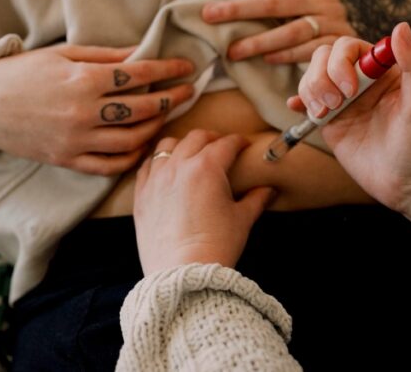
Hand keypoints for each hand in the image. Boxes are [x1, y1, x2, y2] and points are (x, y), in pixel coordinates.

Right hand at [0, 44, 195, 175]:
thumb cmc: (23, 72)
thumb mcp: (64, 54)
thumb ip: (106, 56)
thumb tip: (142, 53)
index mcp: (83, 80)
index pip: (139, 75)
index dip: (168, 69)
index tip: (188, 66)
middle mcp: (83, 113)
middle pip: (142, 108)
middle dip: (171, 98)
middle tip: (189, 91)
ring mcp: (75, 140)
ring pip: (131, 140)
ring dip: (156, 127)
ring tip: (166, 115)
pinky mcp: (67, 160)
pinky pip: (109, 165)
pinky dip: (131, 157)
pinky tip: (143, 144)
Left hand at [133, 130, 275, 274]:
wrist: (182, 274)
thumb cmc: (216, 247)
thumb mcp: (242, 220)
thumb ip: (256, 200)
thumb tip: (269, 190)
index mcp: (207, 168)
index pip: (226, 144)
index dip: (238, 142)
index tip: (244, 145)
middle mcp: (178, 166)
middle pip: (196, 138)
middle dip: (212, 138)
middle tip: (221, 146)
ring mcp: (156, 179)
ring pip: (167, 146)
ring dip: (182, 145)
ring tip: (190, 154)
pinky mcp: (141, 195)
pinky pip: (146, 167)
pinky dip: (158, 163)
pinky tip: (165, 170)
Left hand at [200, 0, 356, 63]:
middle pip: (269, 3)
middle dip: (236, 9)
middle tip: (207, 15)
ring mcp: (327, 20)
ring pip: (287, 32)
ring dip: (258, 42)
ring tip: (232, 52)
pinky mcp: (339, 40)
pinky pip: (310, 50)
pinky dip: (288, 56)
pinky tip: (268, 59)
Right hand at [289, 23, 410, 237]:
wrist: (410, 184)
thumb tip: (400, 26)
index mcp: (383, 70)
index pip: (349, 47)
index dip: (341, 61)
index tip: (351, 88)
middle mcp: (361, 81)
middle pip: (324, 57)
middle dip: (322, 77)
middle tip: (337, 104)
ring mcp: (343, 100)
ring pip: (312, 77)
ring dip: (311, 89)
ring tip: (325, 113)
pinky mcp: (331, 121)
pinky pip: (307, 102)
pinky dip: (299, 101)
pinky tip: (298, 107)